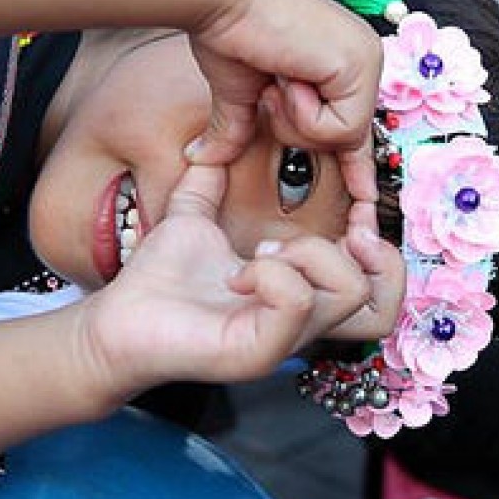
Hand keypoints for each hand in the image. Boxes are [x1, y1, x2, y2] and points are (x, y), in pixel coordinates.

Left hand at [82, 166, 399, 391]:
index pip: (381, 293)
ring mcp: (285, 342)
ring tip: (259, 257)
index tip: (347, 220)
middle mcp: (302, 325)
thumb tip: (211, 146)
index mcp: (301, 297)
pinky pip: (297, 303)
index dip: (381, 252)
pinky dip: (272, 275)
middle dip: (355, 253)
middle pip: (383, 302)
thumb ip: (208, 186)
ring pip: (350, 292)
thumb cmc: (157, 283)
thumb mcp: (192, 221)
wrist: (115, 320)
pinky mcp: (259, 353)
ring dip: (308, 257)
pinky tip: (237, 275)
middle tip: (300, 242)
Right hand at [189, 0, 382, 206]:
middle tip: (273, 87)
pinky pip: (339, 129)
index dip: (356, 168)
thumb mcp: (238, 93)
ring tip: (280, 76)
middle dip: (296, 127)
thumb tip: (202, 159)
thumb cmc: (228, 31)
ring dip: (296, 119)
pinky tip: (289, 77)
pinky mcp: (361, 66)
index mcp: (342, 62)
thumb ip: (235, 128)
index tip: (365, 201)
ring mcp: (367, 61)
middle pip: (344, 139)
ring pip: (342, 138)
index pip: (352, 127)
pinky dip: (304, 114)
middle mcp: (364, 59)